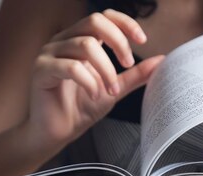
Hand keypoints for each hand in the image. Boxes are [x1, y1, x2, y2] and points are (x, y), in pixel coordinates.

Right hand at [25, 9, 163, 148]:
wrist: (56, 132)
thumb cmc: (80, 108)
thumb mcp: (115, 89)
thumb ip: (134, 74)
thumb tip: (160, 60)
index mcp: (80, 40)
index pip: (103, 17)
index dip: (124, 23)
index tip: (142, 40)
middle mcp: (63, 41)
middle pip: (94, 21)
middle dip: (118, 41)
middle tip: (128, 64)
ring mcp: (49, 53)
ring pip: (85, 45)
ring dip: (106, 69)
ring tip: (111, 90)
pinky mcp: (41, 70)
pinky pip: (71, 67)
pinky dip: (89, 82)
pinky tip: (94, 95)